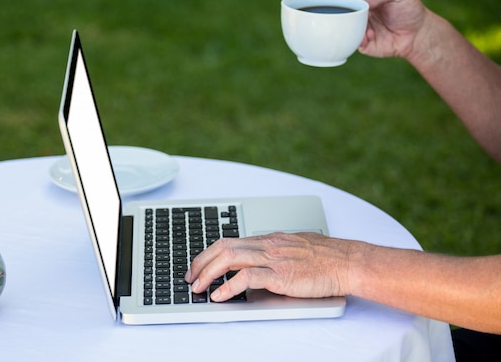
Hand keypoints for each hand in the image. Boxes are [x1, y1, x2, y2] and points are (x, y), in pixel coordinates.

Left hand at [185, 232, 352, 301]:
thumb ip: (274, 252)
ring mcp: (273, 259)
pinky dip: (228, 287)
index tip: (198, 265)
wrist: (347, 262)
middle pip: (223, 247)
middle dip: (201, 262)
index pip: (229, 241)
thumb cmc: (326, 257)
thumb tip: (258, 261)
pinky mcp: (280, 275)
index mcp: (268, 239)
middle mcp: (267, 245)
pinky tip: (219, 296)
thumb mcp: (293, 249)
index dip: (208, 253)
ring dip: (208, 273)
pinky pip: (247, 277)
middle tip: (190, 278)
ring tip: (198, 288)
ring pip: (229, 258)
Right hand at [341, 0, 429, 59]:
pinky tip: (370, 37)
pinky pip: (351, 41)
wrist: (417, 35)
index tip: (354, 2)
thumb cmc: (409, 9)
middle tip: (357, 17)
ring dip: (354, 28)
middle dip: (347, 15)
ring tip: (369, 30)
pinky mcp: (360, 41)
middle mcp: (358, 10)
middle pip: (341, 11)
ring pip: (344, 27)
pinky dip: (358, 39)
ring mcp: (358, 26)